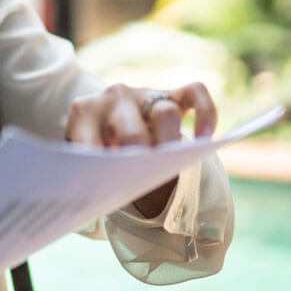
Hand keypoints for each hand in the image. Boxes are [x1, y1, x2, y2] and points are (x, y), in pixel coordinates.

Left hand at [64, 82, 217, 217]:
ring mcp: (144, 93)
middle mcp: (114, 97)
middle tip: (142, 183)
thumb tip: (93, 198)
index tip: (108, 194)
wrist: (107, 117)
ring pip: (165, 111)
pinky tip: (205, 138)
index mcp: (84, 111)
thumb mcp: (85, 157)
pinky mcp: (173, 93)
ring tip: (171, 164)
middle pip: (132, 132)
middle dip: (139, 164)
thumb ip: (89, 170)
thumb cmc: (95, 147)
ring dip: (171, 143)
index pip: (88, 141)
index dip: (101, 173)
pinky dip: (206, 113)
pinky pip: (195, 93)